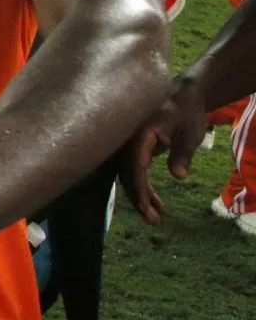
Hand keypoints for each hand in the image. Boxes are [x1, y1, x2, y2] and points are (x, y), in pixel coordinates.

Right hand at [123, 76, 209, 223]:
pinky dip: (143, 188)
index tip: (146, 207)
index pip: (135, 166)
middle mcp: (127, 141)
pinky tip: (155, 203)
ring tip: (155, 218)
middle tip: (153, 220)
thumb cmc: (186, 114)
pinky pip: (134, 172)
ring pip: (129, 176)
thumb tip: (178, 176)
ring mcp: (127, 147)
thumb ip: (183, 153)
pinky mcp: (133, 151)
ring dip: (140, 197)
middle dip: (139, 199)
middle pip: (127, 175)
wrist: (180, 98)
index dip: (139, 188)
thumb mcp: (191, 134)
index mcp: (139, 134)